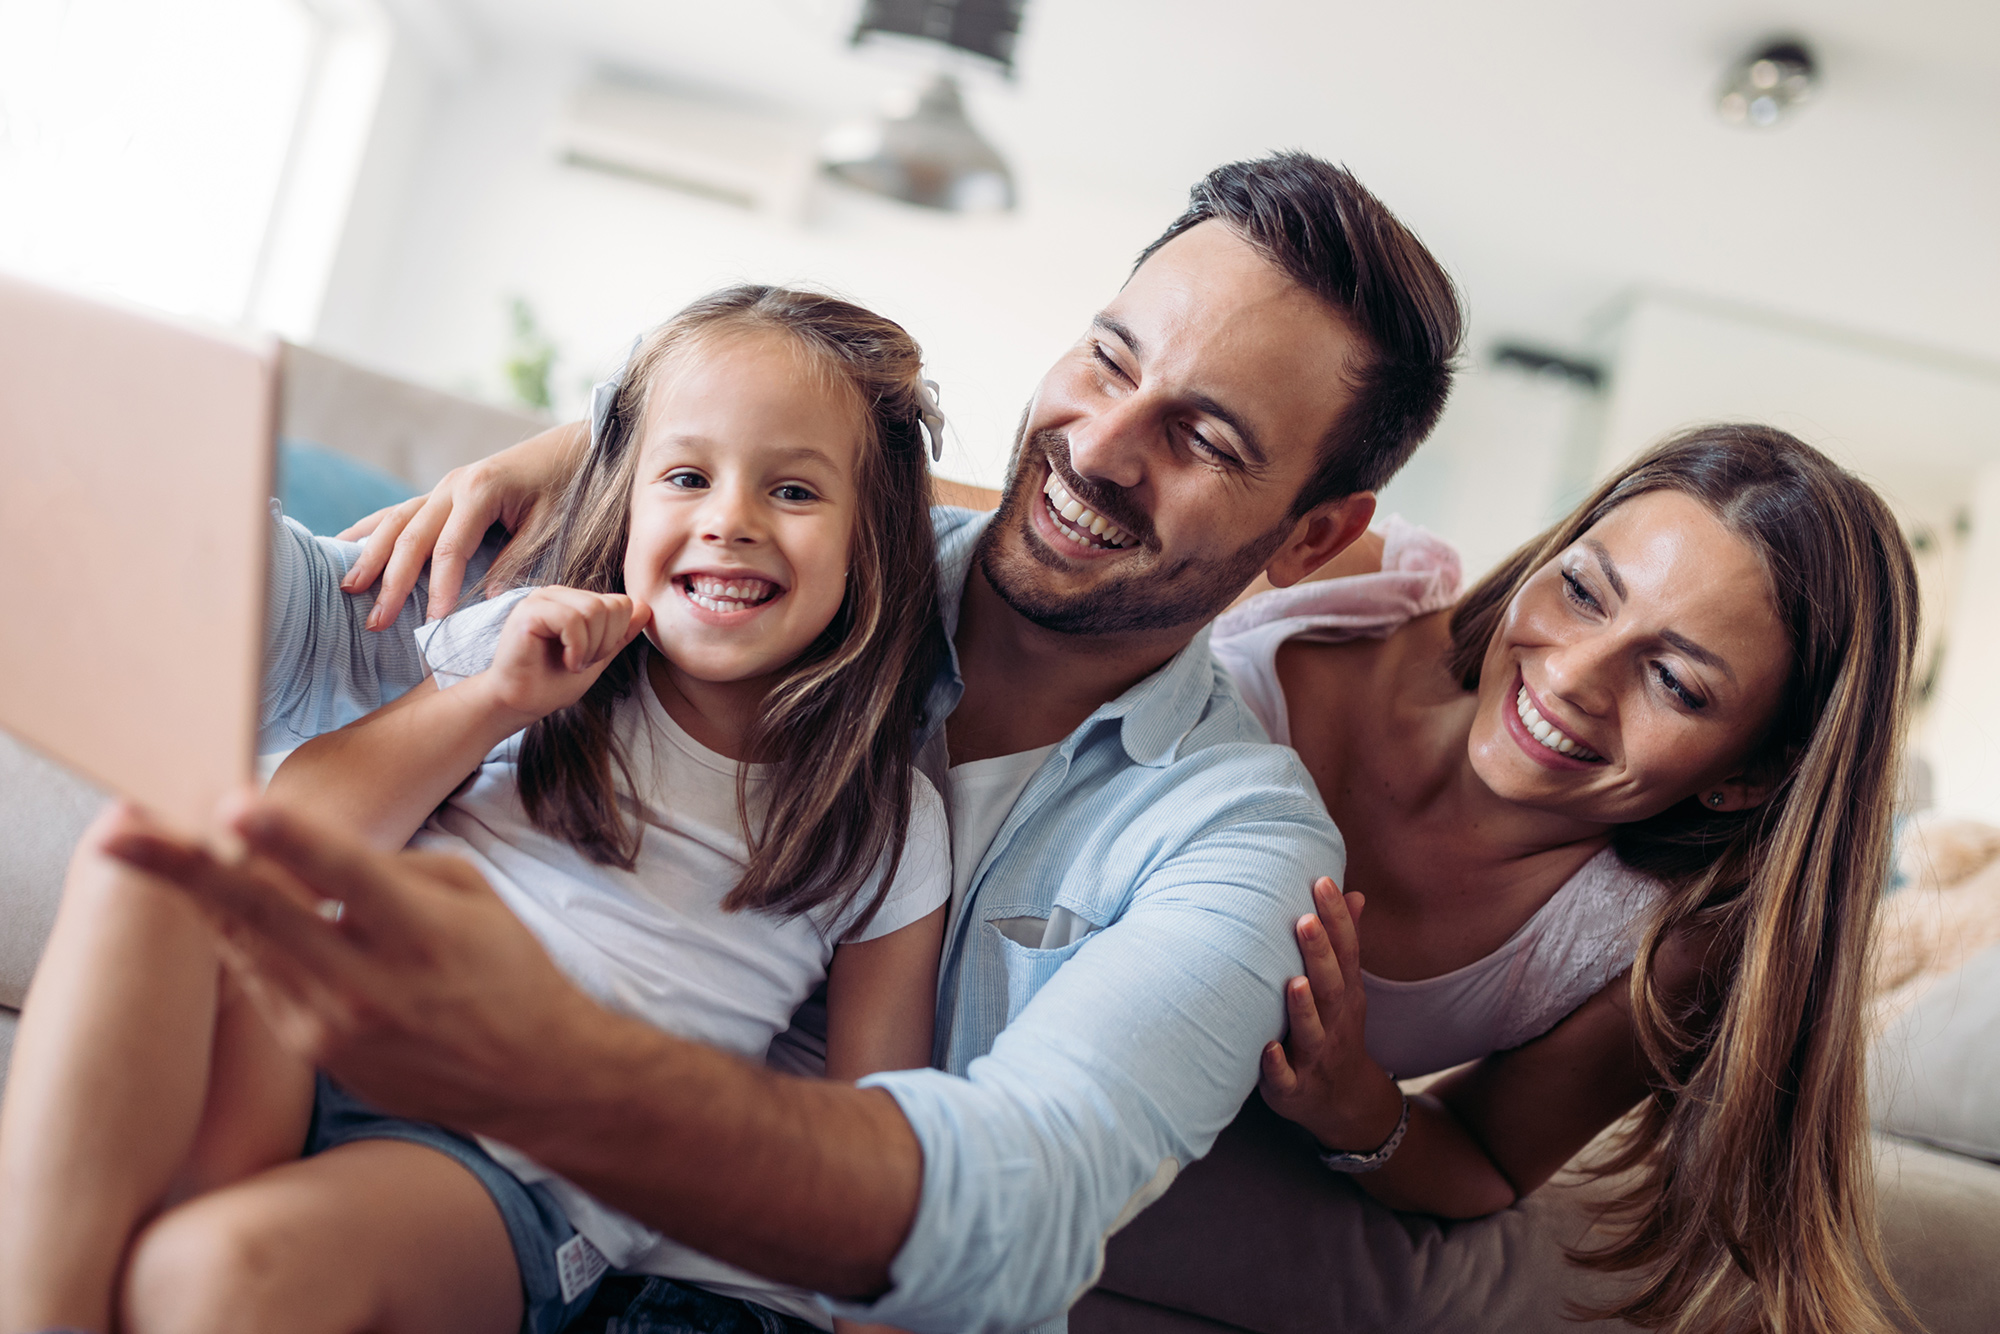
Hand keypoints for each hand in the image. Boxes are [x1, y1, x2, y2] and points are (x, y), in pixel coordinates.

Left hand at [100, 795, 617, 1133]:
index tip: (235, 803)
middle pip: (259, 915)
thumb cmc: (510, 973)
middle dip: (182, 867)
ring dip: (189, 892)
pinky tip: (212, 896)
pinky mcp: (312, 1054)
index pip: (346, 876)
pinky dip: (237, 932)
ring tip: (133, 845)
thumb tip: (311, 851)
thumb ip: (392, 869)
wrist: (532, 1081)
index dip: (288, 838)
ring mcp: (331, 1029)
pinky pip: (261, 979)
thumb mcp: (473, 898)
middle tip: (118, 828)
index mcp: (422, 936)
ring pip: (243, 945)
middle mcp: (367, 988)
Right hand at [336, 421, 588, 629]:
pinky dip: (370, 530)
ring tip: (348, 589)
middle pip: (411, 537)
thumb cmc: (564, 488)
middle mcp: (452, 486)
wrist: (569, 449)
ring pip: (395, 522)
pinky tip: (344, 546)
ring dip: (370, 557)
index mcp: (481, 491)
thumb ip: (518, 559)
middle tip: (376, 621)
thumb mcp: (550, 525)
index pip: (450, 548)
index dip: (439, 587)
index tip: (433, 622)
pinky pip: (397, 512)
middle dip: (392, 581)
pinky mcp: (440, 493)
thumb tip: (488, 600)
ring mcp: (442, 487)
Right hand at [476, 587, 649, 722]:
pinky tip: (565, 661)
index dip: (615, 636)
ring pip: (593, 610)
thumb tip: (646, 607)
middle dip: (604, 643)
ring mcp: (542, 599)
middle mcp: (558, 594)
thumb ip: (620, 633)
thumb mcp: (597, 657)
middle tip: (581, 662)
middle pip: (610, 606)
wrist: (518, 703)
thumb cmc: (551, 683)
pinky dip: (576, 648)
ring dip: (589, 647)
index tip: (593, 658)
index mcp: (574, 601)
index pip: (621, 603)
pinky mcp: (529, 611)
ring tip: (572, 662)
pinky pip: (572, 620)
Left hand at [1259, 876, 1391, 1148]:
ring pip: (1312, 1032)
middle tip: (1306, 920)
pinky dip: (1277, 1065)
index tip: (1322, 882)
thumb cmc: (1336, 1029)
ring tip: (1294, 982)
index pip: (1347, 951)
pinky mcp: (1294, 1088)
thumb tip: (1351, 892)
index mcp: (1346, 994)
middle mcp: (1335, 1022)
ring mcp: (1316, 1056)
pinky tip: (1266, 1048)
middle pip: (1332, 986)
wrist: (1345, 1102)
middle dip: (1320, 954)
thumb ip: (1346, 942)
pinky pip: (1286, 1079)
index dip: (1337, 918)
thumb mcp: (1348, 989)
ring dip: (1304, 1009)